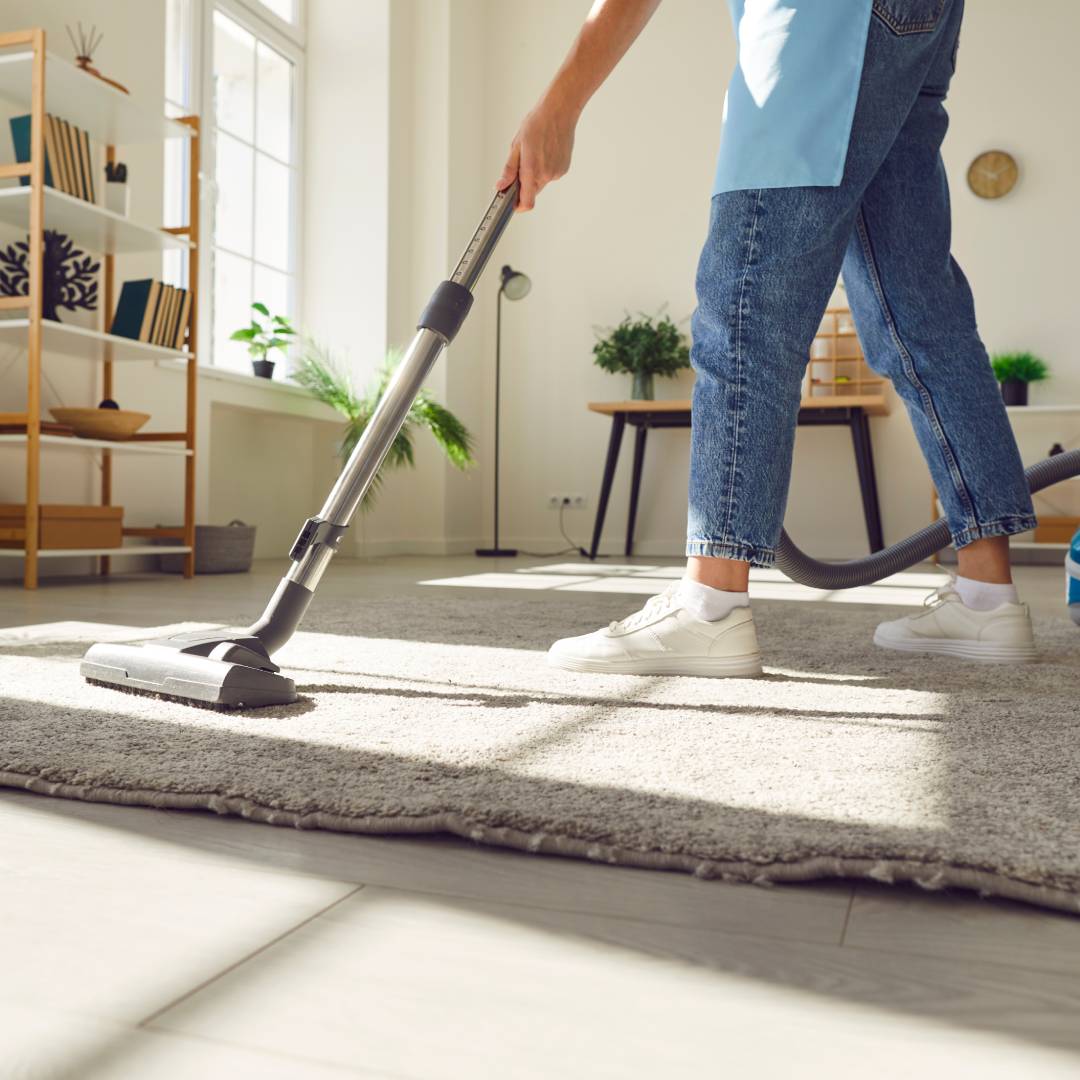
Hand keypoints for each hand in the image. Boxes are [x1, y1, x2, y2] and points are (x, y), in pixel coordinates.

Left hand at [497, 94, 578, 211]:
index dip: (518, 207)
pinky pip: (549, 175)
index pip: (526, 203)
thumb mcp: (516, 146)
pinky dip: (544, 169)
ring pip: (540, 183)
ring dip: (534, 175)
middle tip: (520, 166)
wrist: (560, 111)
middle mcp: (546, 175)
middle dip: (524, 185)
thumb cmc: (537, 124)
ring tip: (535, 153)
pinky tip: (544, 152)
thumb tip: (501, 186)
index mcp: (532, 170)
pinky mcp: (563, 169)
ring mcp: (557, 173)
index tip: (512, 204)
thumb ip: (509, 170)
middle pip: (532, 192)